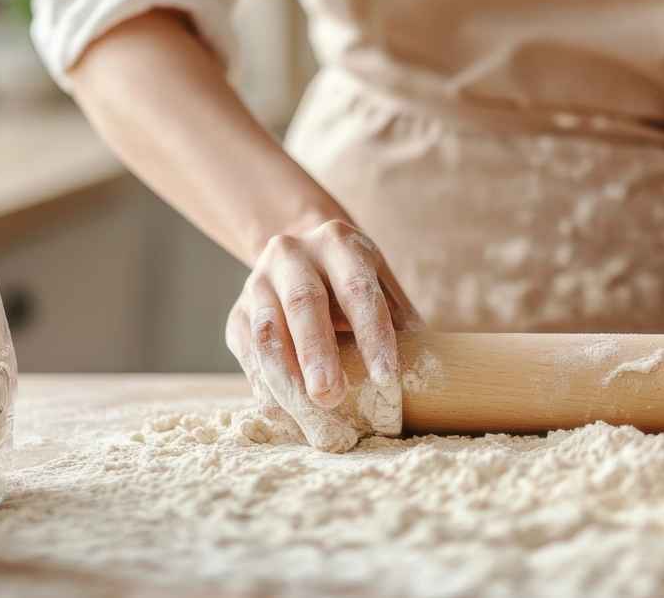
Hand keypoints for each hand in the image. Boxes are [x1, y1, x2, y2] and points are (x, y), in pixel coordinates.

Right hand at [225, 220, 420, 448]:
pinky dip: (267, 389)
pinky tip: (288, 416)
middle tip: (332, 398)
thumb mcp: (381, 286)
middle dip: (318, 354)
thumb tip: (426, 373)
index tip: (386, 378)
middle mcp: (292, 254)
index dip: (373, 335)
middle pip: (304, 304)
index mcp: (339, 242)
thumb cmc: (355, 283)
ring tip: (312, 419)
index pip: (357, 288)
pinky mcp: (236, 316)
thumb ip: (401, 321)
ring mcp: (257, 283)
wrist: (301, 259)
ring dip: (289, 381)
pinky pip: (248, 356)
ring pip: (267, 333)